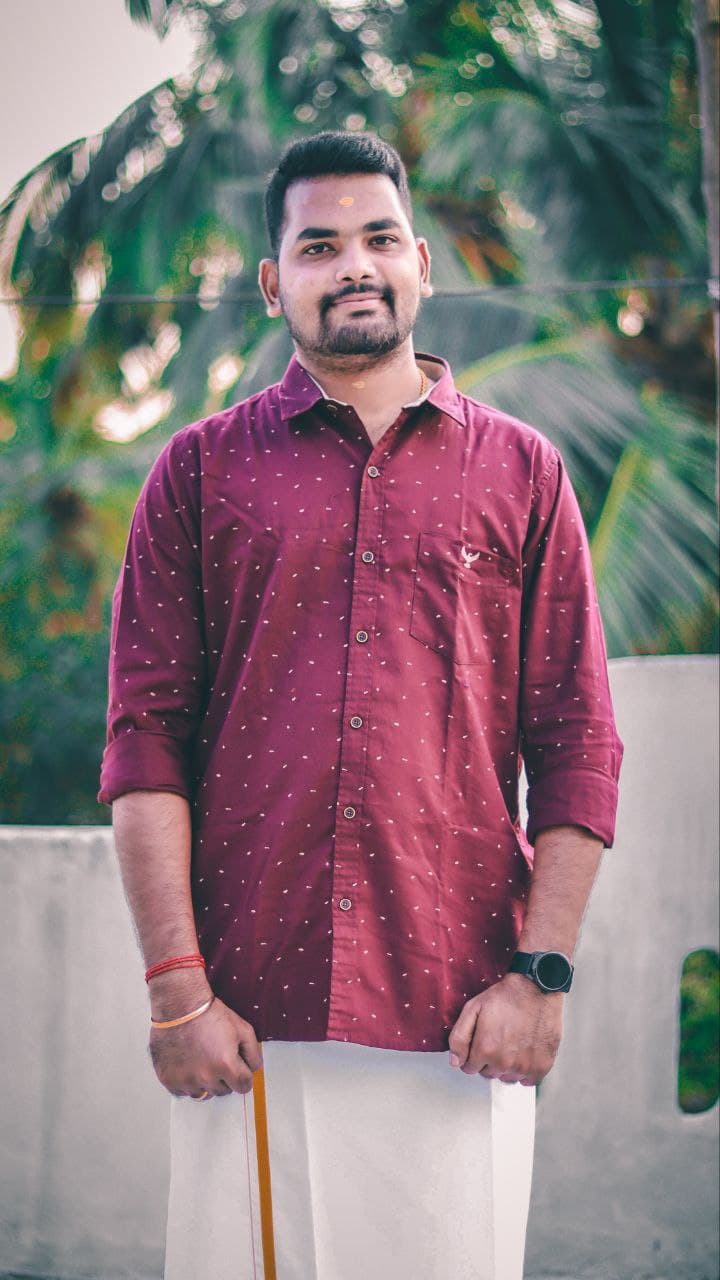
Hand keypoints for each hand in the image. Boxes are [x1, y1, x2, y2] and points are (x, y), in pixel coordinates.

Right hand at [148, 972, 262, 1097]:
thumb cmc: (208, 1013)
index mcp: (226, 1064)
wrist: (180, 1005)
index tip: (238, 1070)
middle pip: (223, 1091)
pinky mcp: (168, 1079)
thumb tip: (253, 1069)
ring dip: (204, 1082)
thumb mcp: (242, 1028)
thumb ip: (253, 1053)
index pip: (244, 1087)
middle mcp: (205, 1076)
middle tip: (217, 1058)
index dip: (243, 1076)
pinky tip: (188, 1065)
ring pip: (202, 1093)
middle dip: (224, 1078)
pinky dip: (186, 1082)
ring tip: (201, 1060)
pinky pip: (182, 1092)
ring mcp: (185, 1080)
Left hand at [447, 972, 563, 1084]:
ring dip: (507, 1066)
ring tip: (512, 1044)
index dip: (473, 1055)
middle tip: (498, 1039)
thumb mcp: (473, 1009)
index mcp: (485, 1049)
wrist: (537, 990)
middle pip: (489, 1074)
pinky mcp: (542, 1066)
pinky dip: (525, 1071)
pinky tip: (524, 1053)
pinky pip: (528, 1081)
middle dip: (489, 1060)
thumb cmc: (506, 997)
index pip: (470, 1068)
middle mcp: (504, 1063)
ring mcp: (524, 1066)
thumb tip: (455, 1061)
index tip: (481, 1043)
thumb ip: (459, 1037)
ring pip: (507, 1078)